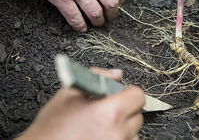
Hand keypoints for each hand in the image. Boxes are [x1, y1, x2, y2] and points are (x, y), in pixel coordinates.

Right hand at [17, 68, 143, 139]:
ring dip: (123, 127)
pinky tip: (102, 136)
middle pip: (137, 114)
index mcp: (110, 112)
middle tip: (107, 112)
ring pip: (133, 132)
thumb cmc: (52, 128)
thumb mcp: (69, 93)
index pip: (138, 96)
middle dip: (125, 110)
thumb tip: (115, 73)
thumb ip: (96, 77)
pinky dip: (119, 139)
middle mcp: (119, 132)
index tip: (120, 95)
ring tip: (103, 127)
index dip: (128, 92)